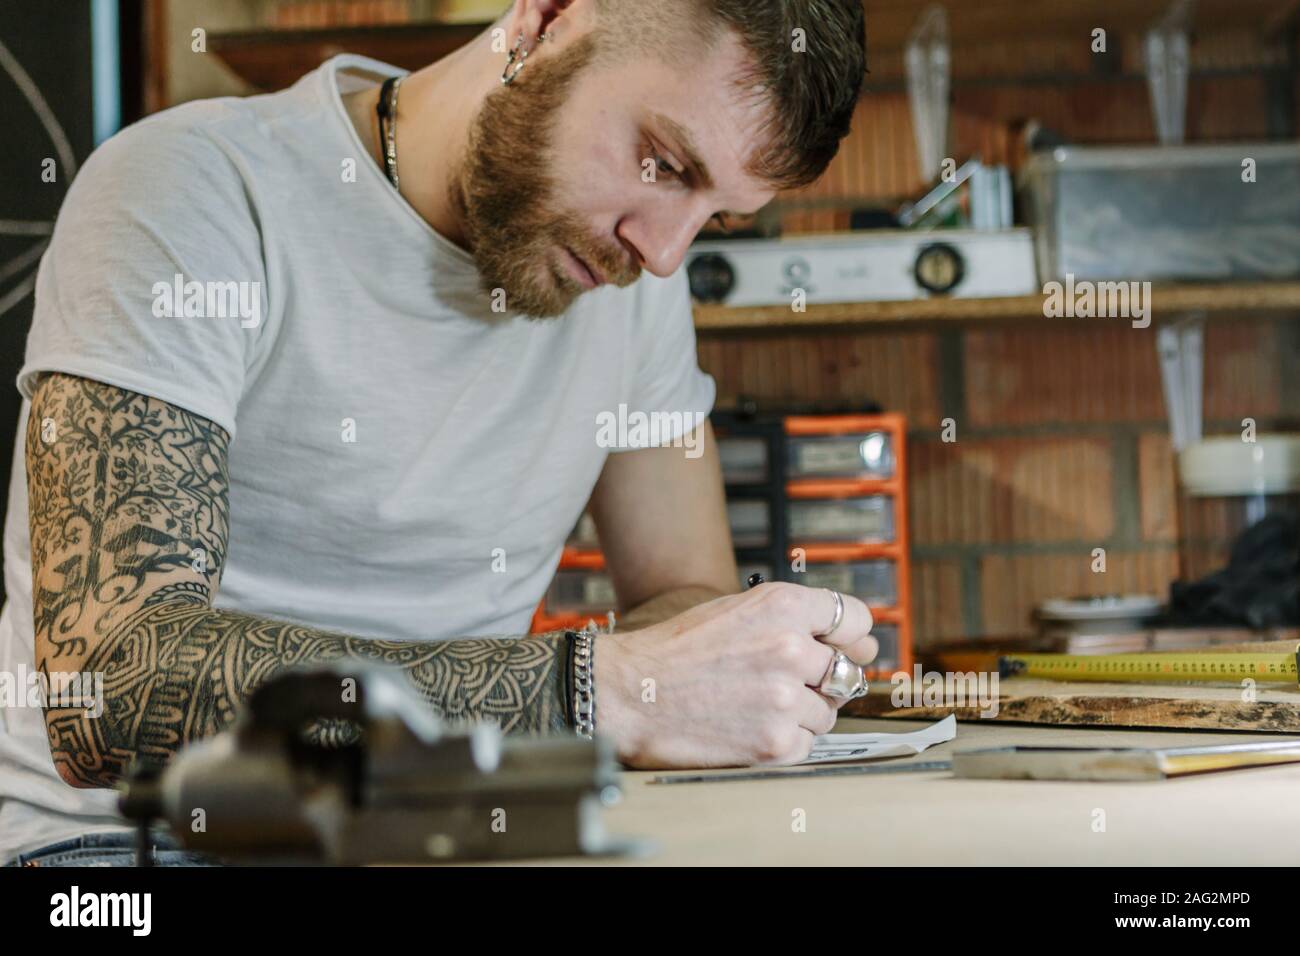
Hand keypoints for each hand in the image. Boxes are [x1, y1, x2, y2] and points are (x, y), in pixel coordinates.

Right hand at [593, 582, 875, 768]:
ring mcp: (786, 700)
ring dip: (799, 714)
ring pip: (827, 712)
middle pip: (844, 671)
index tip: (843, 649)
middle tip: (777, 684)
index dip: (850, 638)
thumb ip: (796, 620)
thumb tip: (862, 646)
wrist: (628, 694)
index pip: (855, 619)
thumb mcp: (737, 610)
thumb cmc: (676, 652)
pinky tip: (746, 728)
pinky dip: (783, 742)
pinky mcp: (776, 744)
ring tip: (751, 706)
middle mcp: (791, 649)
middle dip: (819, 681)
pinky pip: (806, 745)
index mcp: (783, 606)